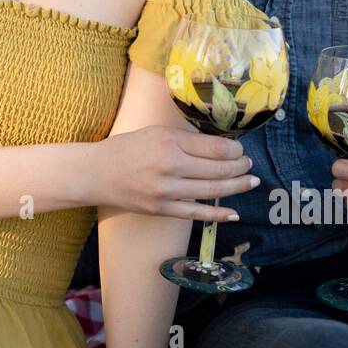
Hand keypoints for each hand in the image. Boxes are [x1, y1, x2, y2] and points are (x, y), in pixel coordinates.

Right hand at [97, 125, 258, 222]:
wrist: (96, 173)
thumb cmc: (127, 148)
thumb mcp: (156, 132)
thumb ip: (186, 139)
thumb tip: (220, 146)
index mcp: (170, 141)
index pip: (215, 148)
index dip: (235, 150)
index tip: (241, 150)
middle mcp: (170, 165)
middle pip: (218, 169)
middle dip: (240, 167)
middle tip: (250, 165)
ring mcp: (166, 190)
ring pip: (212, 190)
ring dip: (236, 187)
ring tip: (251, 182)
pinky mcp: (161, 209)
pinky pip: (196, 213)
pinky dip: (218, 214)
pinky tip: (234, 213)